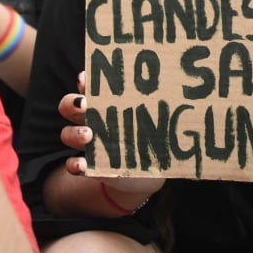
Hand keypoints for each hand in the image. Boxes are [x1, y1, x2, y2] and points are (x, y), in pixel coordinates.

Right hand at [61, 71, 166, 198]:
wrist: (146, 173)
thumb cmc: (151, 135)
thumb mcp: (155, 119)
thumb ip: (161, 104)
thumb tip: (187, 83)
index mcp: (106, 102)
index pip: (87, 85)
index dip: (84, 80)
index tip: (86, 79)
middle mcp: (92, 119)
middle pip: (69, 105)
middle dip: (73, 104)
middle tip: (86, 106)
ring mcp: (88, 143)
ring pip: (66, 133)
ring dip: (73, 133)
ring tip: (89, 136)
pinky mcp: (89, 167)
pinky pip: (72, 166)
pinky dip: (73, 166)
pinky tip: (82, 166)